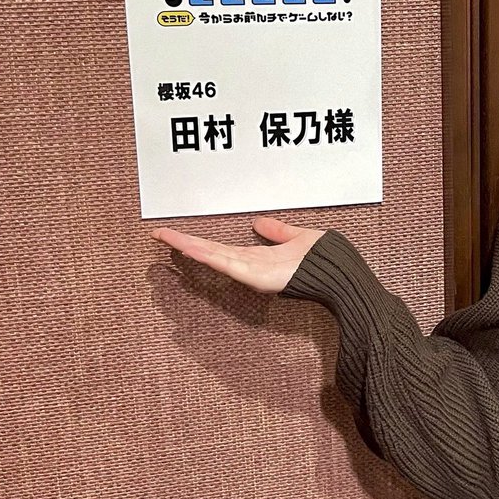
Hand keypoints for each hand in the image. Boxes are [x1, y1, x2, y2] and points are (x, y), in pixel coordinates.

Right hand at [151, 216, 325, 292]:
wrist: (339, 272)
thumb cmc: (322, 259)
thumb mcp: (295, 237)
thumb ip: (277, 231)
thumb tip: (259, 222)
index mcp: (256, 257)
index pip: (220, 247)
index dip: (198, 241)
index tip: (178, 233)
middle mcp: (250, 266)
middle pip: (210, 252)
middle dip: (184, 242)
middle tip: (160, 233)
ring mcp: (251, 272)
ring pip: (214, 257)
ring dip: (191, 247)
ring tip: (169, 237)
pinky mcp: (257, 276)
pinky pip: (229, 264)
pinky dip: (210, 257)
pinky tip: (195, 249)